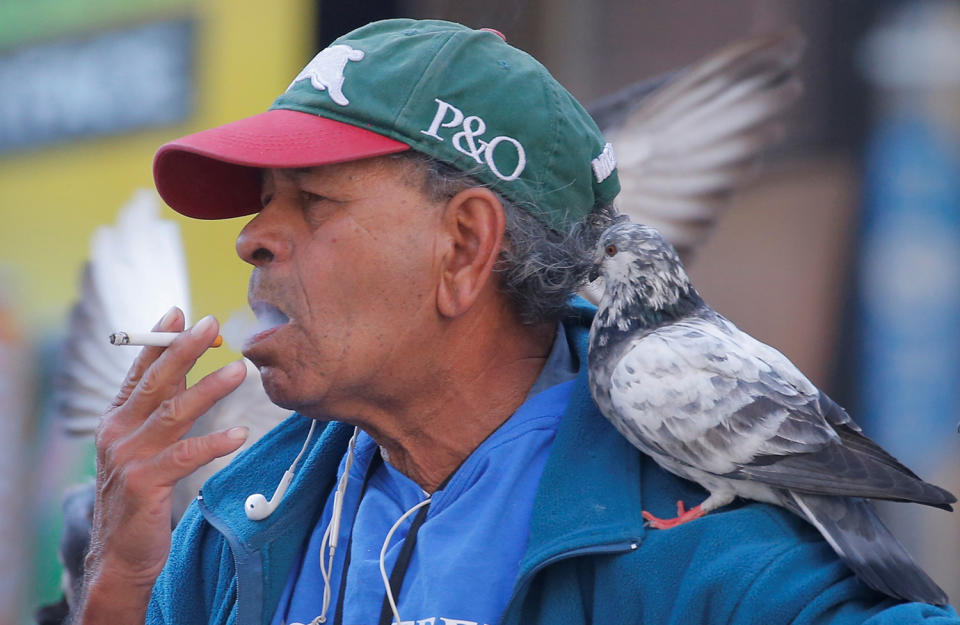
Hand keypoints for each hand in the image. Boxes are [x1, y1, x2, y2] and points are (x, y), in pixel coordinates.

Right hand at [76, 307, 248, 623]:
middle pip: (156, 382)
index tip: (178, 312)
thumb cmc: (142, 494)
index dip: (158, 340)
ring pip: (174, 413)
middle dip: (184, 350)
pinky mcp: (146, 484)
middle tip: (211, 324)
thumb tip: (189, 371)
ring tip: (240, 371)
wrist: (121, 553)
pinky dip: (214, 443)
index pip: (139, 371)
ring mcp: (130, 457)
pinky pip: (186, 456)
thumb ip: (161, 411)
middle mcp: (119, 432)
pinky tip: (240, 435)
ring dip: (209, 389)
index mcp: (117, 419)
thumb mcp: (145, 447)